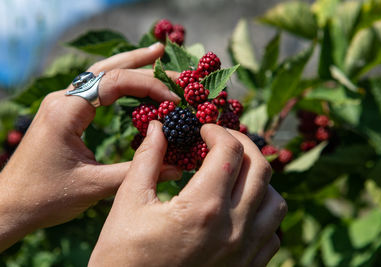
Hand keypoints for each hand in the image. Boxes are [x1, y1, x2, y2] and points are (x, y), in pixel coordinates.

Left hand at [0, 43, 180, 251]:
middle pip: (106, 69)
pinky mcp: (63, 114)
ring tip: (154, 56)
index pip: (114, 83)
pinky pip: (93, 89)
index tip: (174, 99)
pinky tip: (131, 83)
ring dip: (127, 66)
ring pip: (98, 75)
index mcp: (66, 111)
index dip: (148, 86)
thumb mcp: (94, 186)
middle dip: (139, 63)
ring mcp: (61, 105)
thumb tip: (177, 166)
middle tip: (166, 56)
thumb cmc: (45, 198)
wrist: (9, 207)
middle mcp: (62, 100)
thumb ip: (136, 171)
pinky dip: (116, 83)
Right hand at [89, 122, 286, 266]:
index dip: (217, 131)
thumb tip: (158, 128)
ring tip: (234, 175)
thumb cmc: (123, 256)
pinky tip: (239, 209)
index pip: (229, 151)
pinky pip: (272, 232)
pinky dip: (262, 212)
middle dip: (242, 145)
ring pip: (275, 200)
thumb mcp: (129, 203)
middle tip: (222, 142)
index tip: (203, 130)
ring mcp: (245, 252)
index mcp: (202, 207)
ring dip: (258, 179)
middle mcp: (233, 228)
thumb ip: (147, 159)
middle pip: (260, 168)